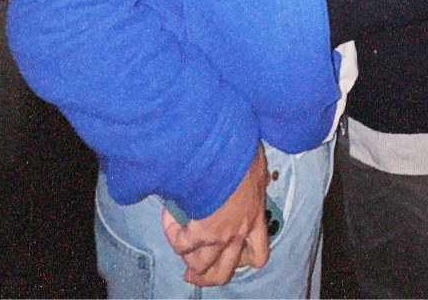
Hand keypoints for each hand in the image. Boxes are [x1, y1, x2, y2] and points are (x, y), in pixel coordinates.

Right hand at [161, 142, 269, 285]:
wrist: (228, 151)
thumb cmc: (246, 153)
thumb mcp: (258, 164)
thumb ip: (254, 175)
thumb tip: (252, 170)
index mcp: (256, 218)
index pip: (258, 254)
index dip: (245, 259)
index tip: (233, 253)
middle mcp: (239, 233)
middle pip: (222, 272)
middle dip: (206, 275)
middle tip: (192, 272)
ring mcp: (220, 236)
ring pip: (200, 265)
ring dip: (186, 257)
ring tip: (177, 242)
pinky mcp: (201, 232)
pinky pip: (181, 244)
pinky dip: (172, 233)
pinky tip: (169, 215)